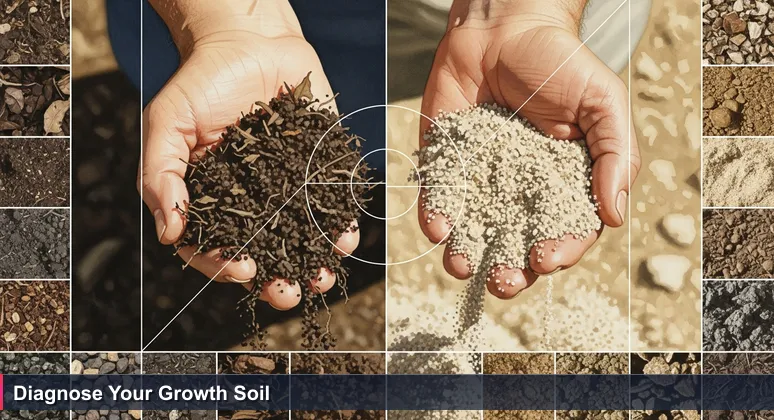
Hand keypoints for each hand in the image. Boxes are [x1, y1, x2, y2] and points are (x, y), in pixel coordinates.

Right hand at [139, 0, 358, 309]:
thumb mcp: (168, 124)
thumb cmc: (201, 83)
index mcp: (210, 200)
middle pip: (262, 252)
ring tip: (323, 276)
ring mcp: (286, 188)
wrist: (248, 43)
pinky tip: (346, 237)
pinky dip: (340, 222)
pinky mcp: (318, 170)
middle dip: (276, 278)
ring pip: (300, 235)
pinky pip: (331, 202)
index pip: (213, 245)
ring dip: (312, 260)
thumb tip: (169, 234)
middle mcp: (250, 202)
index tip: (243, 271)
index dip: (226, 265)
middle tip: (289, 294)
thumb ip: (162, 176)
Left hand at [419, 0, 640, 297]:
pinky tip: (438, 226)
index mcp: (563, 185)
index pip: (563, 231)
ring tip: (461, 264)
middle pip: (515, 243)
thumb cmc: (561, 63)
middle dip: (509, 269)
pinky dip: (436, 215)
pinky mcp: (446, 163)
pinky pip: (439, 197)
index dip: (558, 251)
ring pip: (473, 230)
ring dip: (466, 254)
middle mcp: (521, 191)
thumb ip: (616, 155)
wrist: (503, 25)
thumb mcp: (603, 103)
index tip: (546, 259)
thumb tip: (614, 216)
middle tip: (501, 282)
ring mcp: (481, 180)